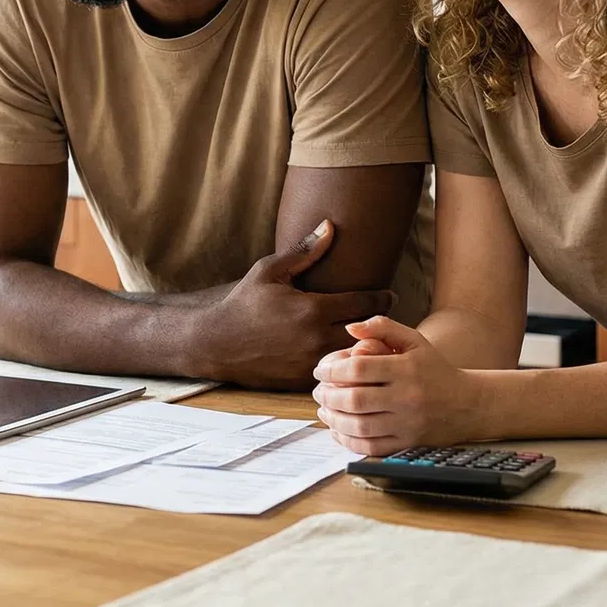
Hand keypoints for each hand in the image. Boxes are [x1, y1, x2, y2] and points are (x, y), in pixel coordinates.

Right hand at [197, 220, 395, 389]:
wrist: (217, 343)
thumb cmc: (243, 303)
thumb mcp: (269, 271)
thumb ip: (304, 251)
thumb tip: (330, 226)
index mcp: (313, 309)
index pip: (365, 304)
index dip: (382, 298)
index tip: (389, 295)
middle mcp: (316, 339)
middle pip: (368, 333)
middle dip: (378, 325)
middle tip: (383, 318)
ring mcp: (311, 363)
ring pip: (354, 357)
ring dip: (364, 347)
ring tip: (371, 338)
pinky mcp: (303, 380)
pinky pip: (336, 373)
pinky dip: (344, 364)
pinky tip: (346, 355)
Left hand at [311, 315, 486, 454]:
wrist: (468, 403)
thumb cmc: (434, 368)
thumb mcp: (414, 341)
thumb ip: (382, 327)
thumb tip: (349, 328)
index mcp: (406, 369)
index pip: (359, 368)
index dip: (332, 370)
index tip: (320, 371)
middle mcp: (407, 397)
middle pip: (355, 399)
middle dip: (328, 396)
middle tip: (317, 392)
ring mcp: (408, 424)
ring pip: (360, 426)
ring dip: (334, 419)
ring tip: (323, 410)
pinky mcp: (408, 444)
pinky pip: (371, 447)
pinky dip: (348, 441)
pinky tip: (338, 430)